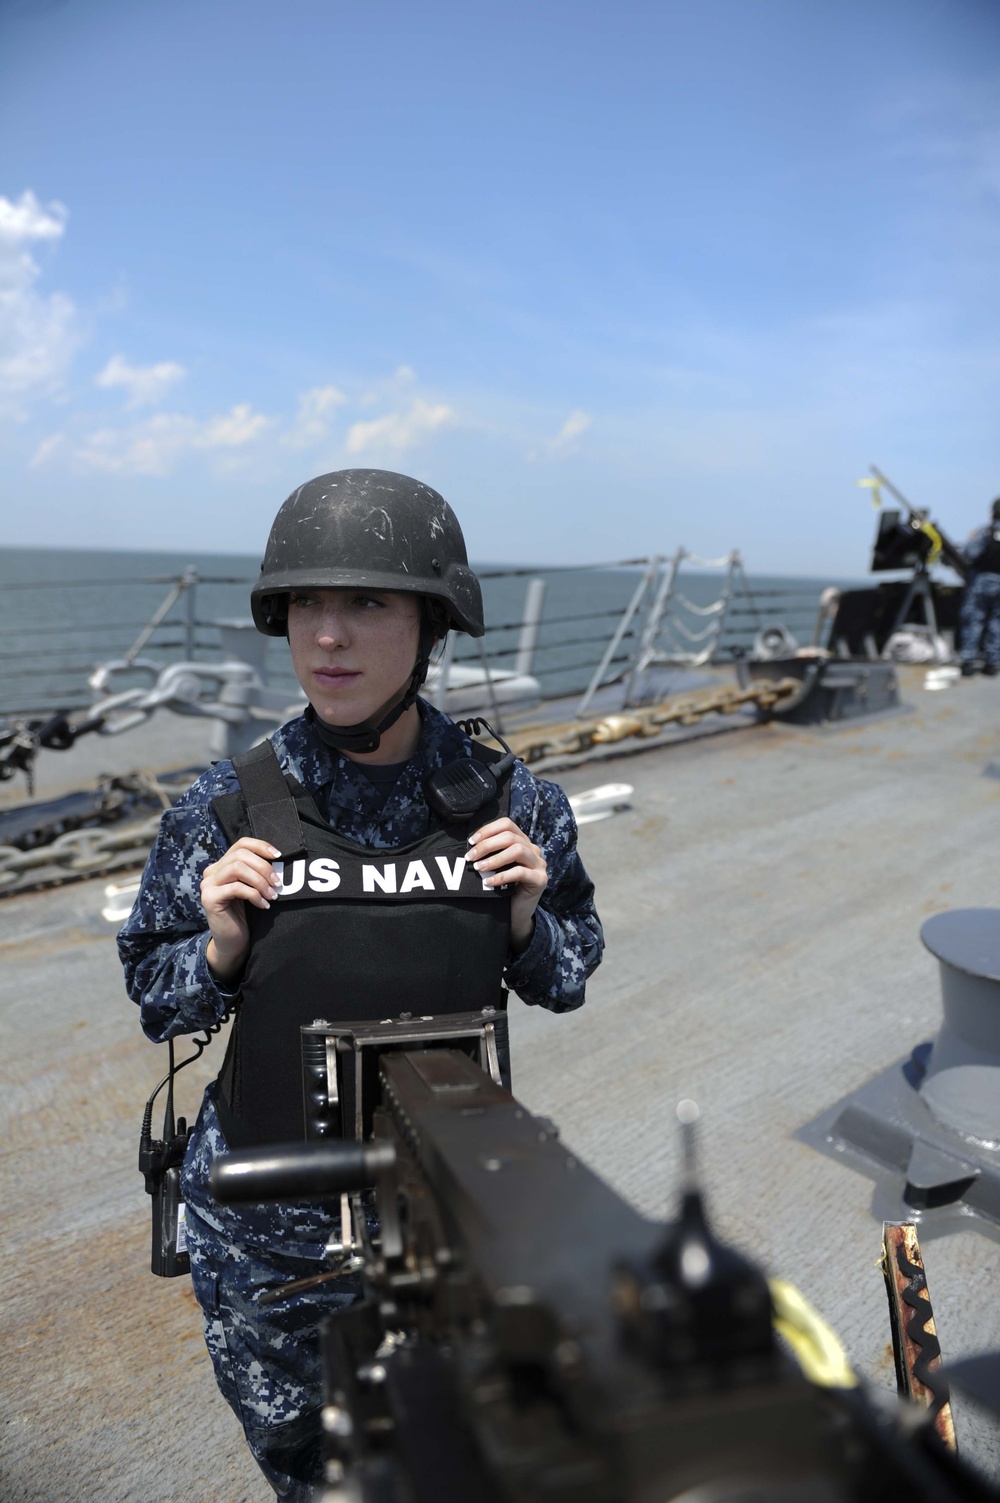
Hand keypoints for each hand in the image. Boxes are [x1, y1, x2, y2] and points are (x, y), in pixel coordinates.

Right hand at [201, 837, 280, 982]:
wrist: (232, 943)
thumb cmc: (245, 915)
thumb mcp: (251, 888)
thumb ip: (256, 872)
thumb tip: (278, 858)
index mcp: (221, 865)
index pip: (241, 844)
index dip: (261, 846)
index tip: (279, 856)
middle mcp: (211, 872)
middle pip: (241, 855)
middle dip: (264, 867)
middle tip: (278, 883)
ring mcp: (208, 885)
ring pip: (238, 869)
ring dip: (260, 881)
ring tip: (273, 895)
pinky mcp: (209, 899)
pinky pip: (237, 888)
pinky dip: (255, 895)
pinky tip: (263, 905)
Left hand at [468, 816, 546, 952]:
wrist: (516, 914)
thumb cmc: (504, 888)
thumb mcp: (496, 867)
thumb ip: (490, 853)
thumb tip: (470, 845)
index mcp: (523, 842)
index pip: (507, 825)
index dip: (488, 830)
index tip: (471, 841)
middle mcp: (533, 850)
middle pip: (510, 837)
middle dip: (487, 845)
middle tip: (470, 857)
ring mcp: (539, 864)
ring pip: (518, 850)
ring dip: (494, 858)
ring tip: (478, 868)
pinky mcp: (540, 880)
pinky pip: (520, 873)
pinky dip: (501, 876)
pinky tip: (488, 882)